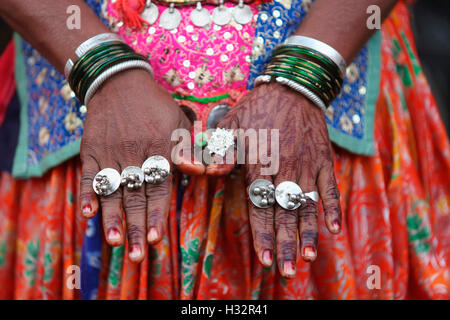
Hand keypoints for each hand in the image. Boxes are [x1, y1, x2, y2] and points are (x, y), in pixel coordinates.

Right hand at [79, 69, 202, 262]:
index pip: (159, 187)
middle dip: (136, 225)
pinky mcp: (91, 150)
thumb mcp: (179, 122)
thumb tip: (201, 171)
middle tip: (136, 253)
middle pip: (135, 195)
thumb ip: (188, 149)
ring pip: (112, 190)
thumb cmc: (155, 106)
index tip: (156, 237)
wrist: (119, 82)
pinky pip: (89, 175)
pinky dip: (87, 195)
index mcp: (159, 148)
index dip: (157, 213)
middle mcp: (134, 153)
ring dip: (112, 217)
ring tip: (115, 241)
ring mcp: (110, 152)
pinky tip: (87, 214)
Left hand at [207, 83, 341, 277]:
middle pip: (284, 212)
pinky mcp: (323, 159)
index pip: (260, 206)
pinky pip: (329, 187)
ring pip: (308, 205)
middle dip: (285, 243)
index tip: (264, 258)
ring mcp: (307, 165)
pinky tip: (335, 229)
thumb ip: (220, 149)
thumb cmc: (257, 107)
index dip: (262, 233)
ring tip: (309, 256)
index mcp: (260, 163)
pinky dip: (333, 207)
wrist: (292, 87)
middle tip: (287, 269)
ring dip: (309, 232)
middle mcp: (285, 169)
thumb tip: (209, 171)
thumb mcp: (231, 123)